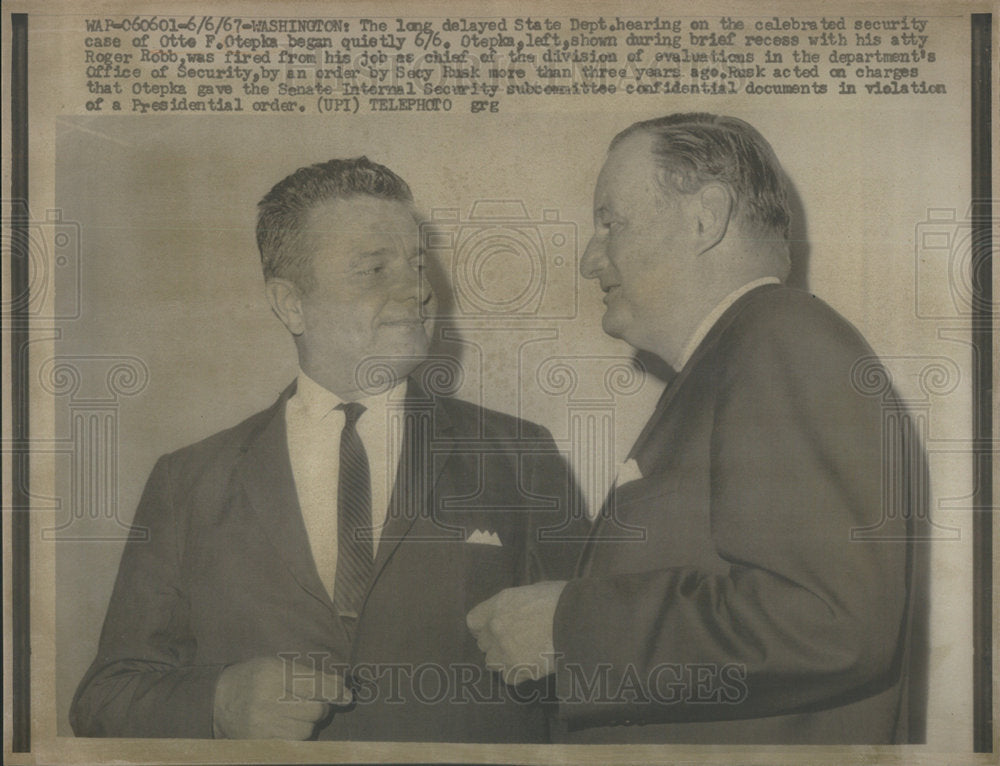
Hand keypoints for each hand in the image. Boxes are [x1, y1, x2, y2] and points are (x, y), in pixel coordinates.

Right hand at [212, 656, 351, 738]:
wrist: (218, 701)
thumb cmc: (254, 678)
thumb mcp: (277, 665)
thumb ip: (309, 675)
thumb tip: (344, 691)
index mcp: (273, 673)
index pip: (316, 684)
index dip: (336, 690)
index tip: (347, 695)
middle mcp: (267, 699)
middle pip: (316, 710)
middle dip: (322, 707)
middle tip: (314, 703)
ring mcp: (262, 724)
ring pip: (307, 729)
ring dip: (309, 723)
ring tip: (295, 713)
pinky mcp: (259, 742)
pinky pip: (293, 743)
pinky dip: (297, 735)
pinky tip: (287, 725)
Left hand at [466, 581, 567, 685]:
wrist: (581, 621)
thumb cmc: (563, 600)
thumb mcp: (536, 590)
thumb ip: (517, 602)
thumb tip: (517, 609)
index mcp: (499, 604)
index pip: (473, 621)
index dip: (483, 627)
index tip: (493, 629)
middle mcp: (496, 627)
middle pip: (483, 643)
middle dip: (496, 643)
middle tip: (515, 641)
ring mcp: (505, 650)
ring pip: (492, 662)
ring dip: (504, 660)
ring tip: (523, 655)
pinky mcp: (518, 670)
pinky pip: (509, 677)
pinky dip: (518, 674)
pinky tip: (532, 665)